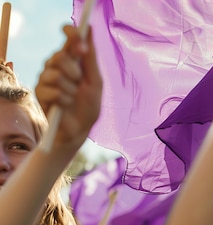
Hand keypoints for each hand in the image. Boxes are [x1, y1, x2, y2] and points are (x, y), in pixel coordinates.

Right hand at [35, 25, 101, 150]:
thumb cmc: (89, 106)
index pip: (69, 39)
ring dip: (70, 88)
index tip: (76, 33)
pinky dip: (63, 99)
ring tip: (73, 97)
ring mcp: (46, 77)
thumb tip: (89, 29)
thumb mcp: (95, 82)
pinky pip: (51, 90)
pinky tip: (66, 104)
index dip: (71, 33)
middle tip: (79, 82)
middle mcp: (57, 65)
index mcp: (73, 61)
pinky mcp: (40, 91)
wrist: (79, 129)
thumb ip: (91, 58)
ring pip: (55, 73)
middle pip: (60, 55)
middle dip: (74, 71)